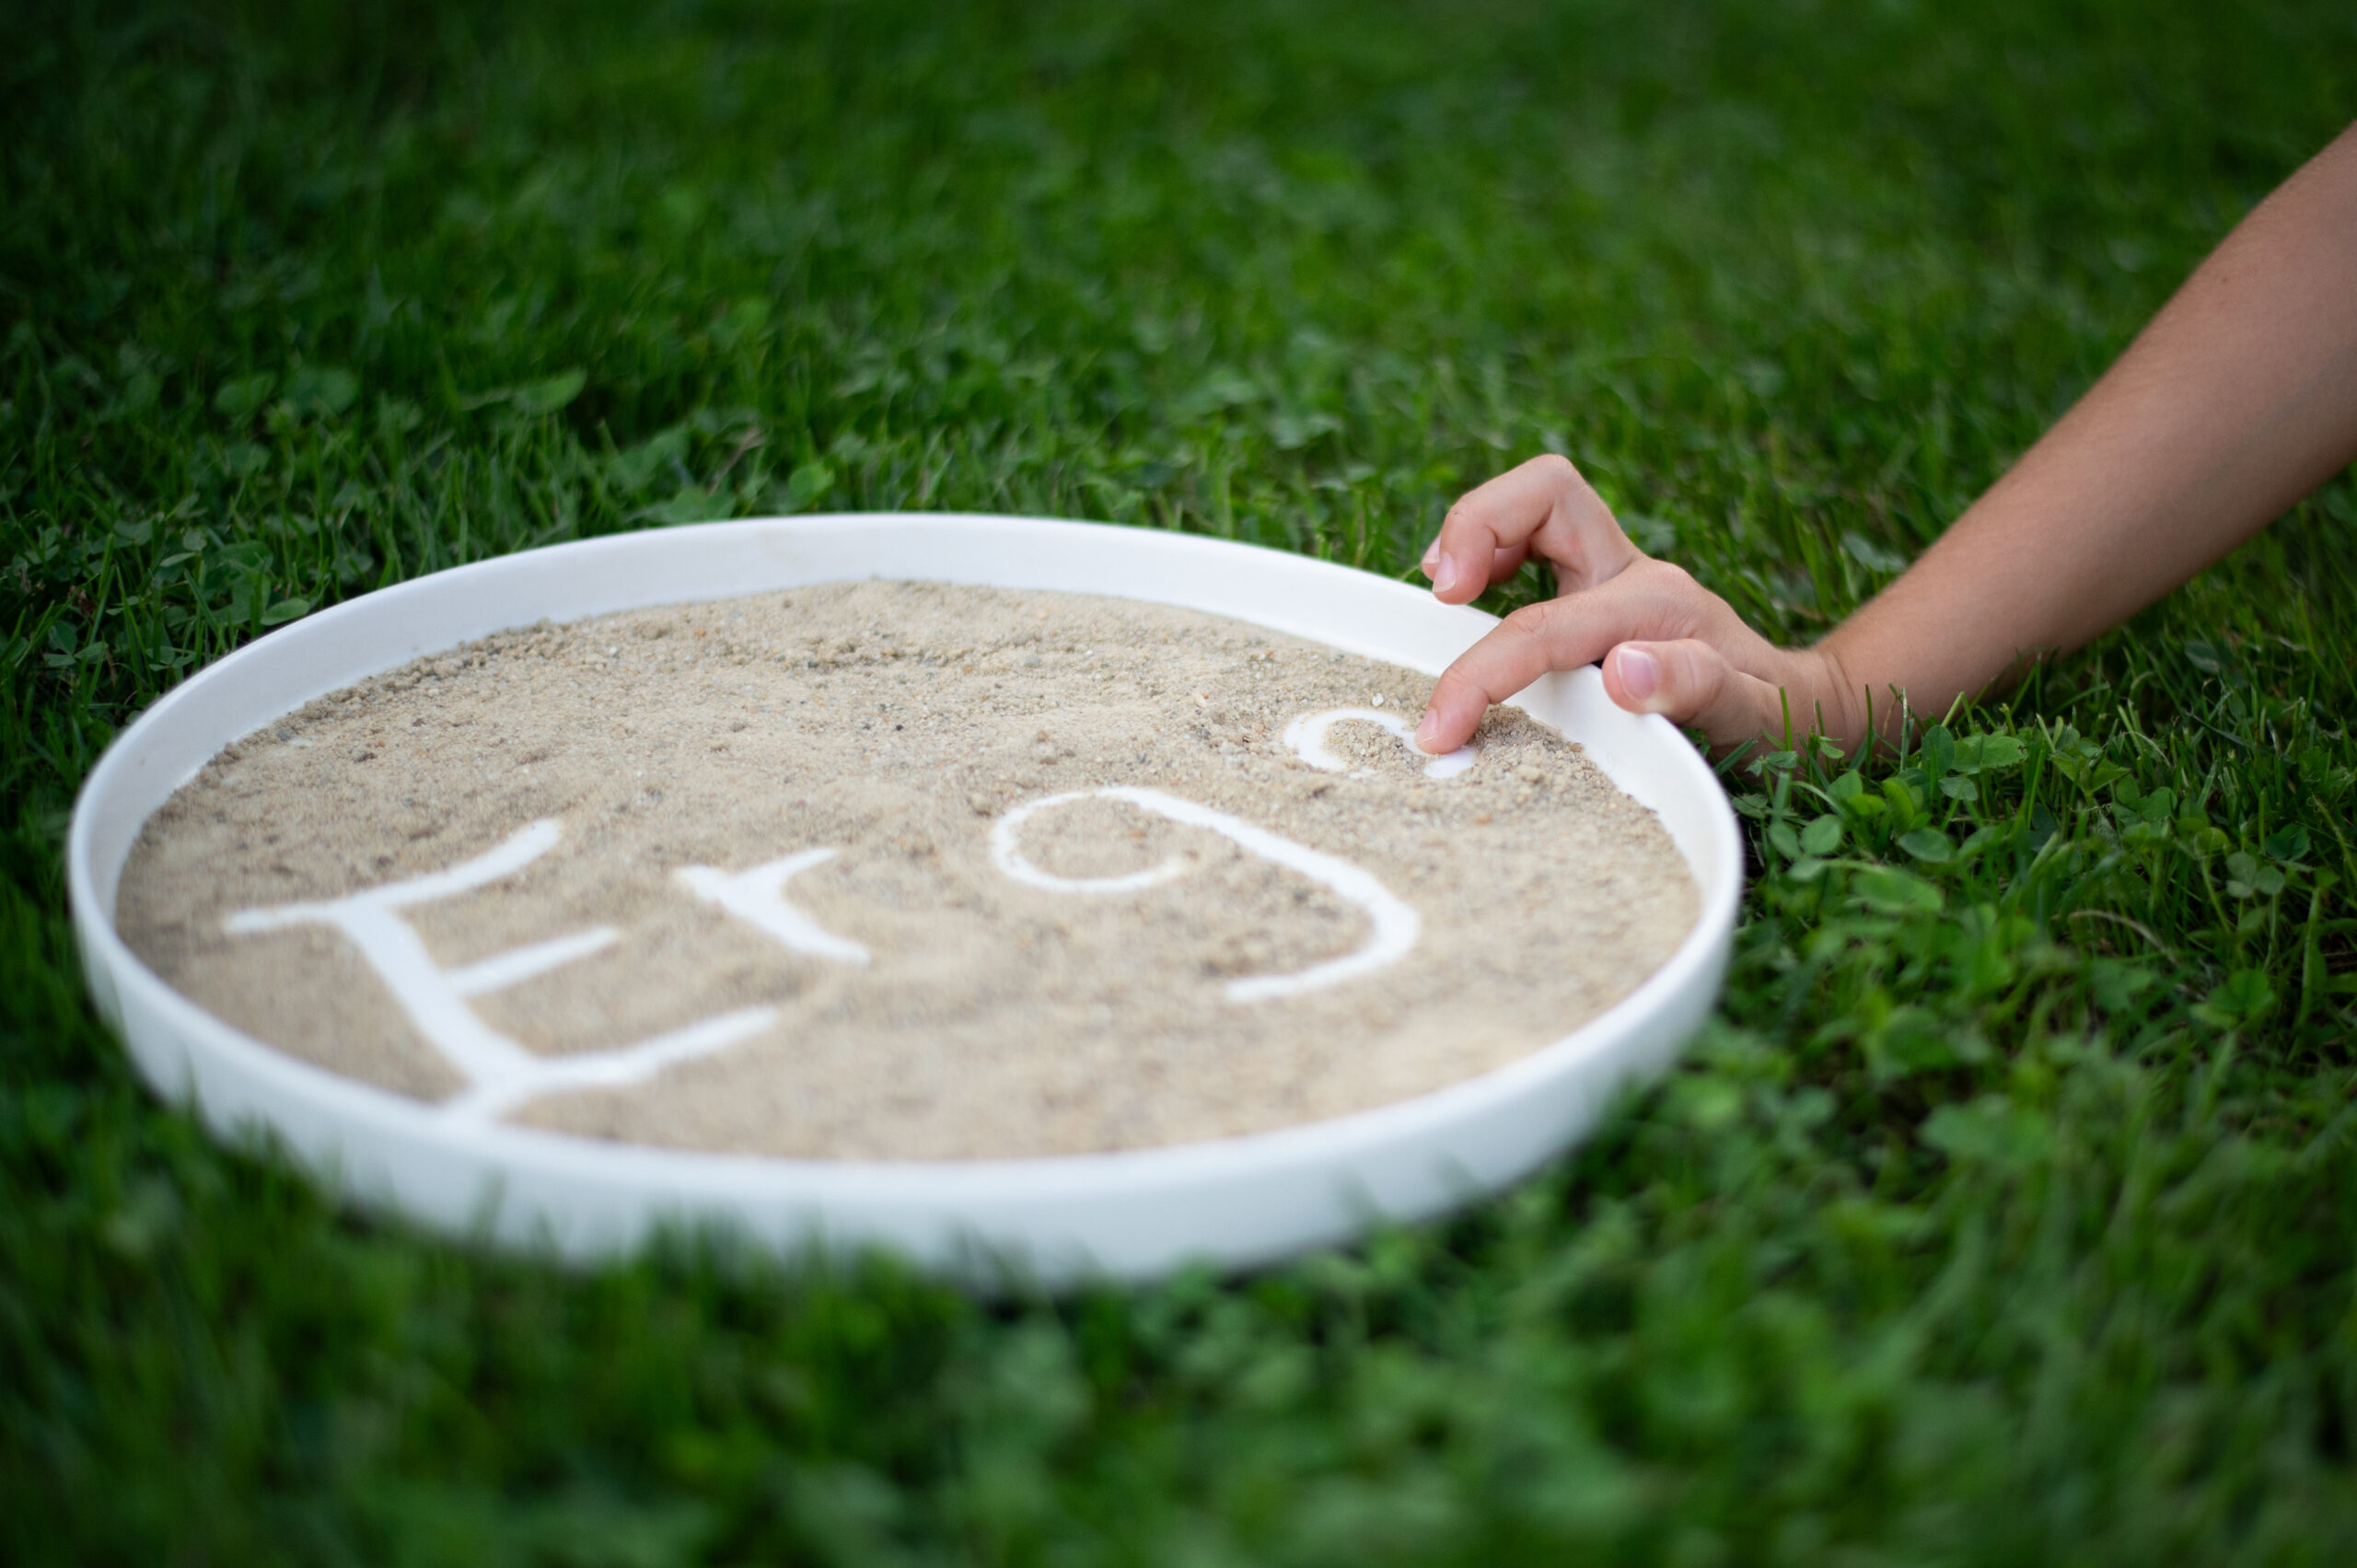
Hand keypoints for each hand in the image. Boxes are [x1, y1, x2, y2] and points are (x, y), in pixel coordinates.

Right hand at [1412, 454, 1856, 754]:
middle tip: (1442, 591)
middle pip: (1545, 490)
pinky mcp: (1591, 590)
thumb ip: (1697, 688)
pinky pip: (1530, 539)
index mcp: (1657, 605)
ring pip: (1533, 502)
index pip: (1544, 624)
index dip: (1481, 671)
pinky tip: (1467, 599)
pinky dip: (1488, 553)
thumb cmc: (1779, 722)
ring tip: (1442, 587)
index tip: (1442, 728)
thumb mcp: (1757, 720)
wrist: (1806, 712)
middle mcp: (1630, 573)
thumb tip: (1622, 669)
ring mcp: (1610, 576)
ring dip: (1477, 530)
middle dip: (1479, 524)